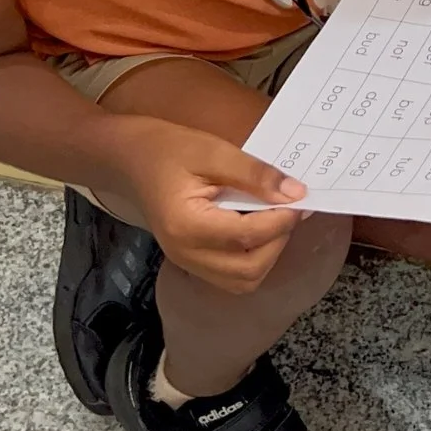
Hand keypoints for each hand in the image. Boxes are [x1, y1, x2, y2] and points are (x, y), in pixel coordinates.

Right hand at [110, 114, 309, 293]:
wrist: (129, 159)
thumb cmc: (167, 149)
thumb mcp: (213, 151)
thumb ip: (255, 174)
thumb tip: (295, 193)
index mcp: (187, 226)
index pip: (247, 237)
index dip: (281, 220)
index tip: (301, 197)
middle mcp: (185, 253)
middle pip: (248, 271)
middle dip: (278, 241)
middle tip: (290, 209)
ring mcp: (187, 261)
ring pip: (242, 281)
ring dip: (267, 254)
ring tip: (275, 219)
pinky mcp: (191, 261)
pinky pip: (231, 275)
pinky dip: (252, 257)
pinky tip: (258, 227)